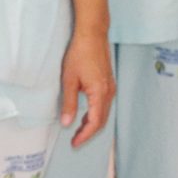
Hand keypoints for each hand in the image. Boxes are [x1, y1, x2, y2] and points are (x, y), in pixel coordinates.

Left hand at [59, 31, 114, 146]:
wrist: (92, 34)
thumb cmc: (80, 54)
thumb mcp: (69, 80)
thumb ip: (69, 103)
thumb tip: (67, 123)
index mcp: (100, 93)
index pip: (94, 123)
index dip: (84, 136)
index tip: (74, 143)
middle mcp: (109, 91)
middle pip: (102, 120)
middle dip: (89, 132)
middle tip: (75, 140)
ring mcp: (111, 86)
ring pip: (104, 112)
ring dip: (92, 123)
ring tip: (78, 128)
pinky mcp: (109, 81)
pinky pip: (105, 103)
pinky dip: (96, 113)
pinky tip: (86, 113)